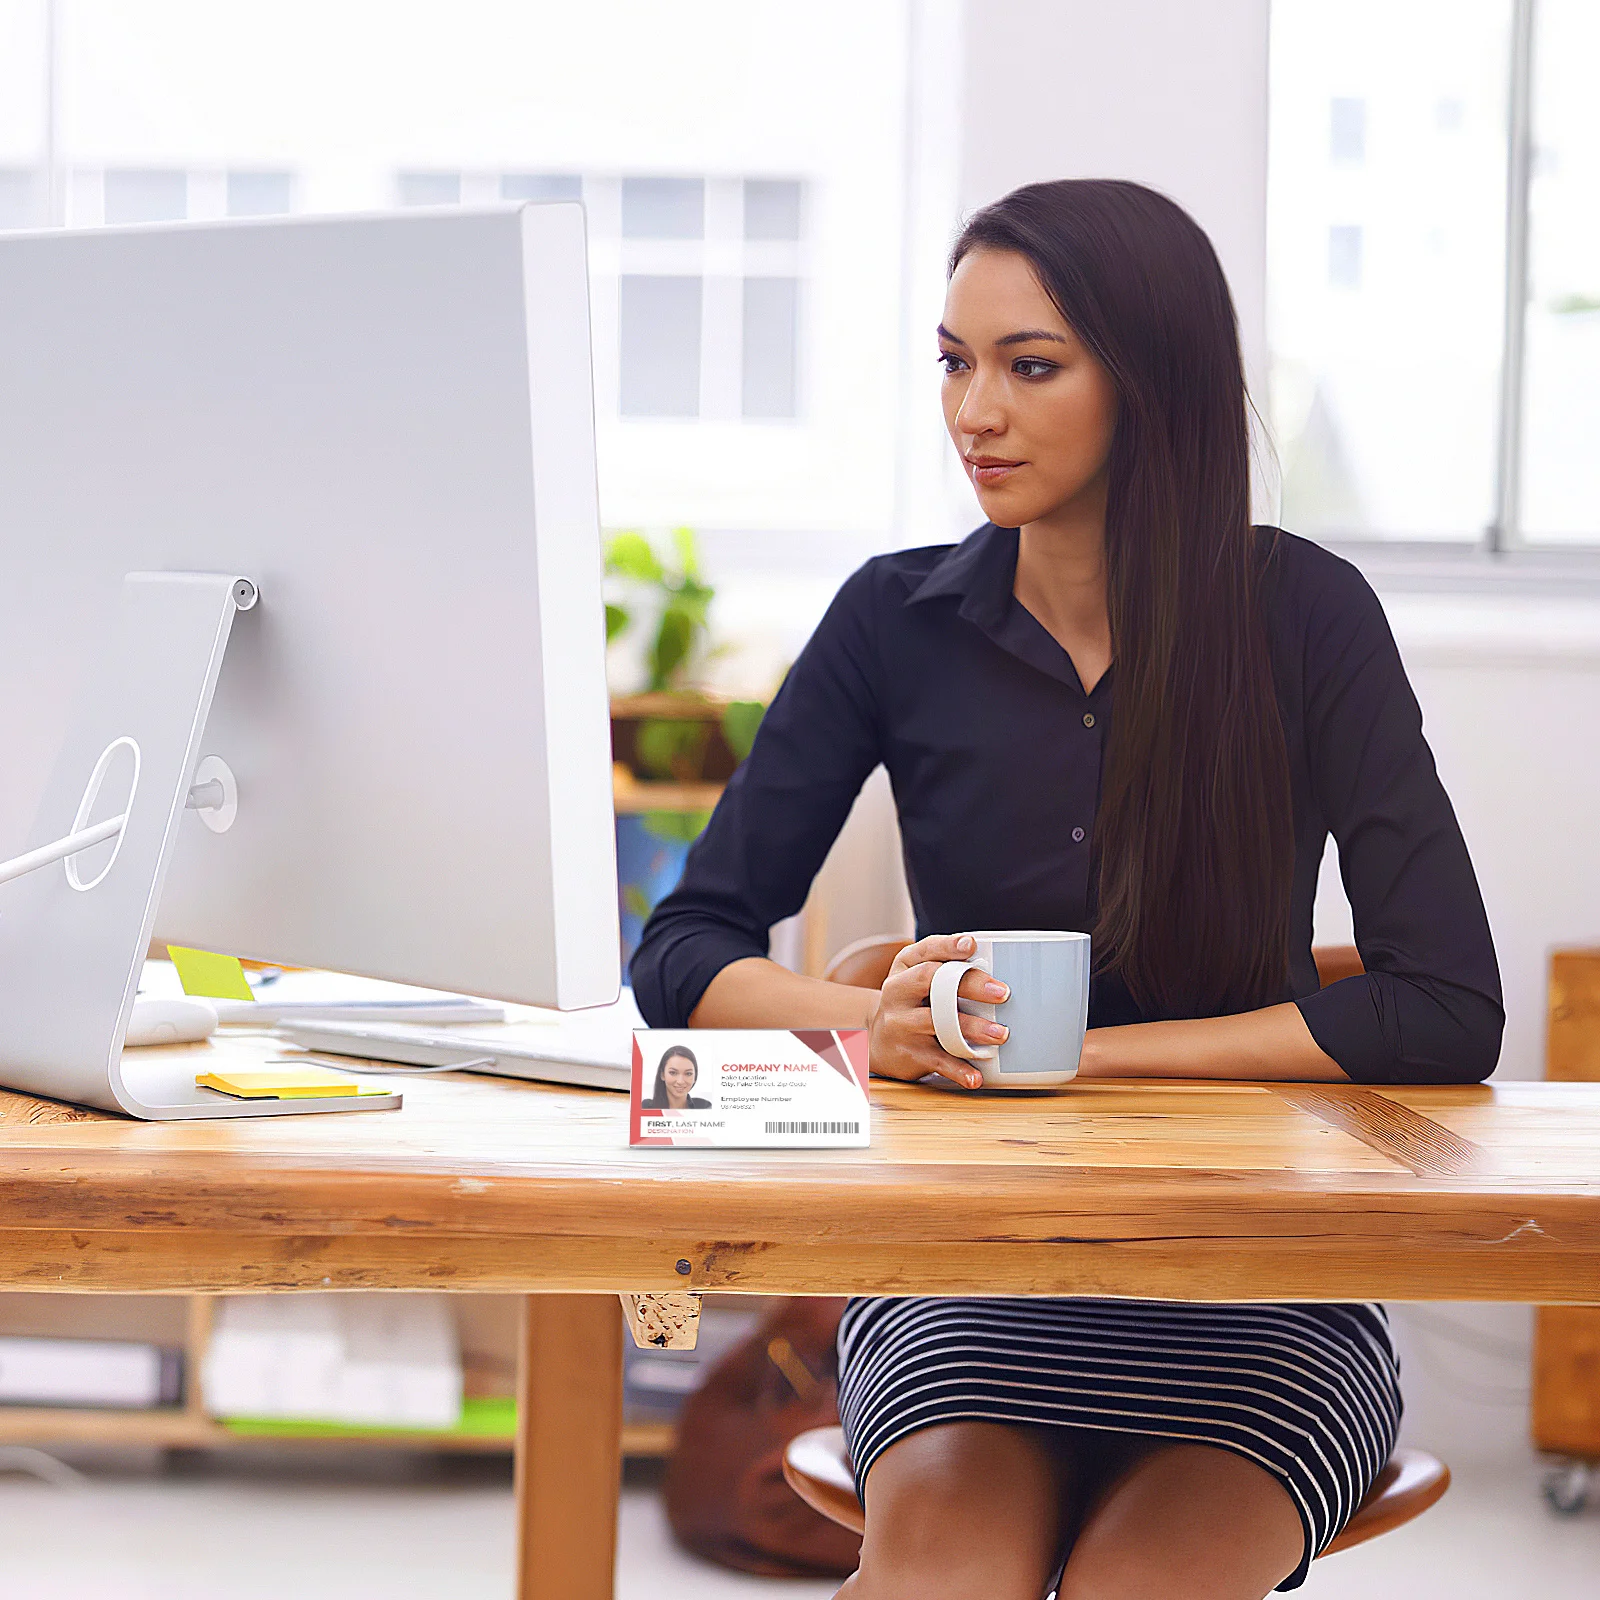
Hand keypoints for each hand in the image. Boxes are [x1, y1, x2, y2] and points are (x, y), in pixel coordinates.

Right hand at [867, 933, 1009, 1089]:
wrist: (878, 1041)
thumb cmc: (912, 1002)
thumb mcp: (917, 977)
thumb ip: (947, 968)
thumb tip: (992, 972)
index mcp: (905, 966)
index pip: (926, 950)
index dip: (949, 946)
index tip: (971, 945)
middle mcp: (898, 991)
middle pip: (932, 981)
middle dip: (970, 985)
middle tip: (1002, 993)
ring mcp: (901, 1023)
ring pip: (937, 1022)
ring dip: (972, 1028)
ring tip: (1000, 1034)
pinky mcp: (908, 1052)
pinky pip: (937, 1061)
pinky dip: (959, 1070)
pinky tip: (976, 1076)